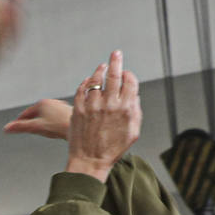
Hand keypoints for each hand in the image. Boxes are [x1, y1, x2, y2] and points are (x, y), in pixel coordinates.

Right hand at [3, 98, 72, 140]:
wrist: (81, 127)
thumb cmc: (60, 126)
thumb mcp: (36, 128)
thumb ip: (20, 127)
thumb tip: (6, 128)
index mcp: (42, 103)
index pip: (26, 113)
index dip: (19, 121)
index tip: (16, 126)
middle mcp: (52, 102)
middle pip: (37, 113)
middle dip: (32, 121)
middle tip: (27, 129)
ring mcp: (60, 106)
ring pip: (47, 115)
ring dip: (43, 121)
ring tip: (42, 130)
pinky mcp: (68, 111)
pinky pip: (56, 117)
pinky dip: (53, 122)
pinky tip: (56, 129)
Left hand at [66, 50, 141, 181]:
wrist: (90, 161)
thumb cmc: (112, 149)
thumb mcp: (132, 132)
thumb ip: (135, 111)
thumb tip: (134, 94)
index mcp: (126, 108)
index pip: (130, 81)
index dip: (128, 75)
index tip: (126, 75)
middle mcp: (110, 104)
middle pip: (114, 74)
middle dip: (116, 60)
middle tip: (116, 53)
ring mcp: (93, 105)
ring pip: (96, 78)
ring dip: (100, 70)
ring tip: (102, 66)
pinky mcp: (79, 108)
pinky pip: (82, 88)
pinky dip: (86, 82)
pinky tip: (88, 80)